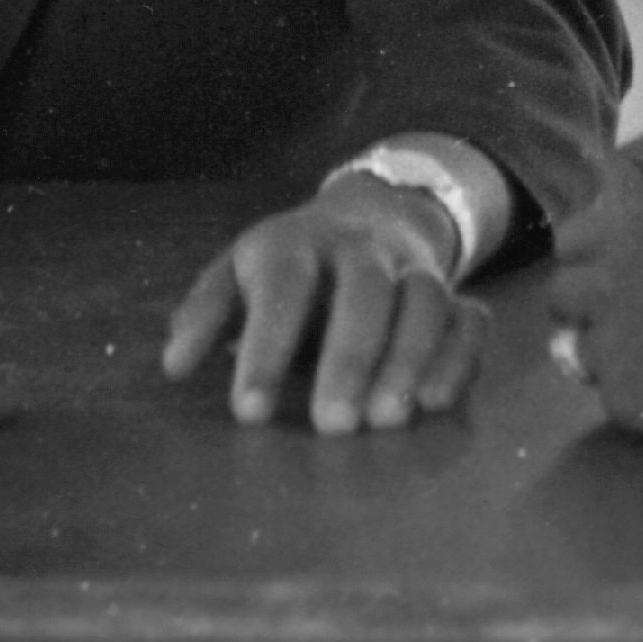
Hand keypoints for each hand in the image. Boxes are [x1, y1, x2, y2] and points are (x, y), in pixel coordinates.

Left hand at [161, 178, 484, 433]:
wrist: (372, 215)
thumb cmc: (289, 266)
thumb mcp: (237, 274)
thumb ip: (206, 315)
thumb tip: (173, 367)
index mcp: (295, 243)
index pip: (282, 289)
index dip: (266, 349)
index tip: (249, 413)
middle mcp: (361, 249)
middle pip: (364, 292)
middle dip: (350, 358)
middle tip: (331, 426)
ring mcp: (414, 267)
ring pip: (424, 301)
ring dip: (409, 360)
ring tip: (387, 422)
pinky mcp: (455, 293)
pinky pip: (468, 320)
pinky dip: (457, 358)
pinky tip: (436, 404)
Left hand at [546, 167, 642, 456]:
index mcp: (637, 228)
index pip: (572, 237)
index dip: (597, 251)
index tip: (620, 267)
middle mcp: (612, 284)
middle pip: (563, 294)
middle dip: (591, 302)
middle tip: (633, 315)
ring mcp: (617, 348)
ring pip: (578, 348)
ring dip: (608, 348)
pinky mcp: (631, 404)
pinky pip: (609, 393)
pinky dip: (634, 390)